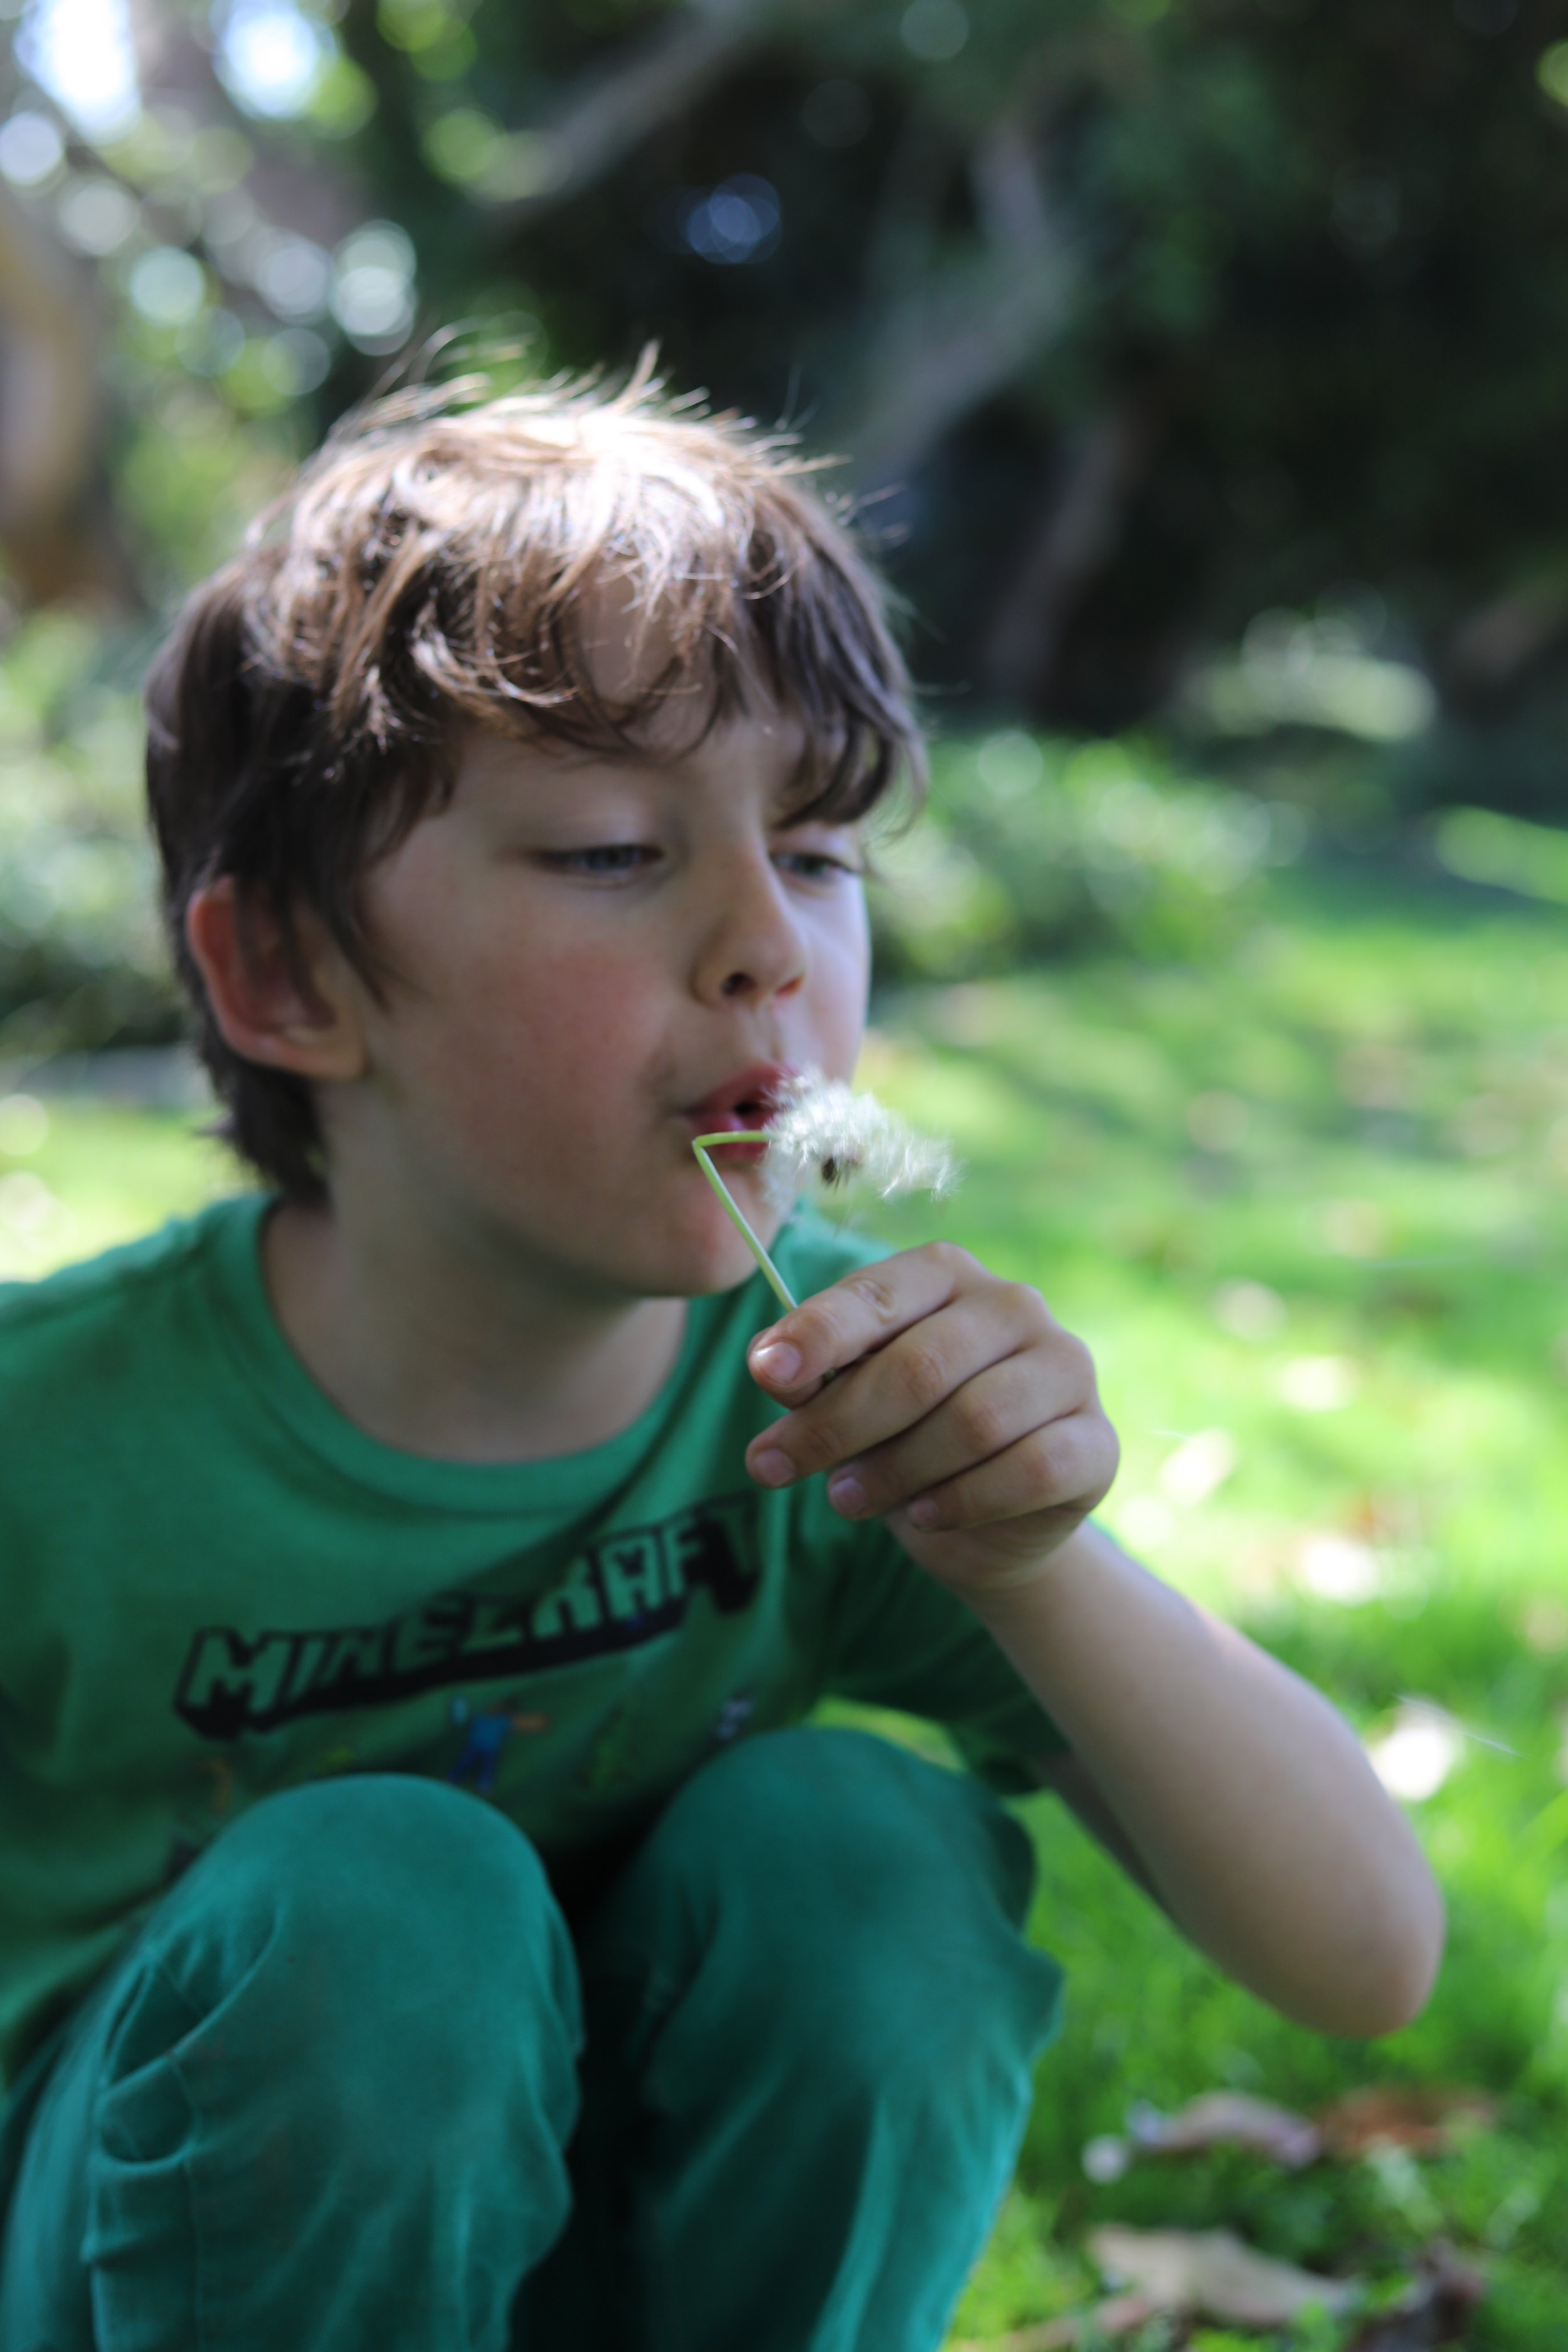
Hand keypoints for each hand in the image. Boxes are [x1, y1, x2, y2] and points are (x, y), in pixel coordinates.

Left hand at [743, 1243, 1118, 1601]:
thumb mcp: (847, 1403)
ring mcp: (1066, 1368)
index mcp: (946, 1275)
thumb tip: (769, 1365)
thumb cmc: (902, 1438)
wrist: (987, 1524)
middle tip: (773, 1469)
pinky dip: (966, 1499)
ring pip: (974, 1420)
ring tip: (845, 1500)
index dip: (819, 1333)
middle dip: (837, 1425)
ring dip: (896, 1470)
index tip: (765, 1373)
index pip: (877, 1294)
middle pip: (920, 1366)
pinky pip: (1030, 1469)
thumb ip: (813, 1379)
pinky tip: (925, 1517)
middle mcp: (1015, 1305)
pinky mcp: (1097, 1441)